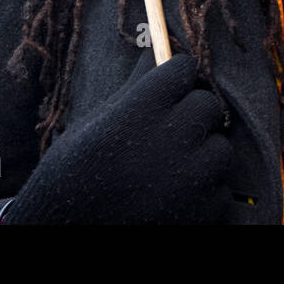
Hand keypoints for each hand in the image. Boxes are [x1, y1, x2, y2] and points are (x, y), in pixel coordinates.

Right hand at [2, 53, 235, 223]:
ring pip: (221, 147)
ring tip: (170, 168)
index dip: (176, 77)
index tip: (169, 86)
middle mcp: (170, 140)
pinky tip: (173, 197)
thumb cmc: (71, 176)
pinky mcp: (202, 212)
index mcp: (139, 111)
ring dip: (202, 154)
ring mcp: (189, 179)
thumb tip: (156, 48)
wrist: (63, 234)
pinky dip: (203, 192)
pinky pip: (220, 188)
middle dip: (192, 113)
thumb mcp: (92, 125)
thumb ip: (134, 88)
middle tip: (170, 130)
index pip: (183, 69)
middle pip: (208, 104)